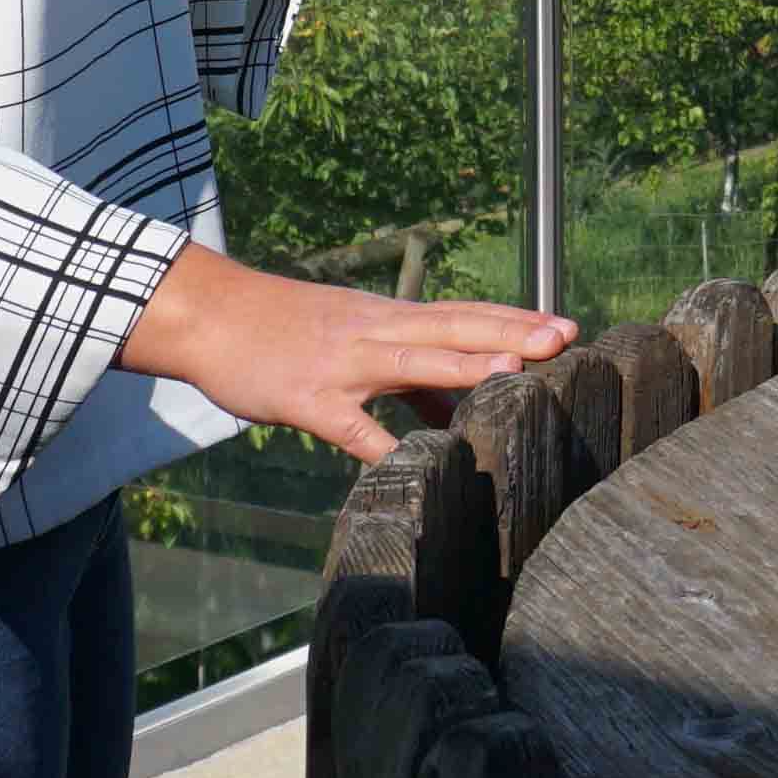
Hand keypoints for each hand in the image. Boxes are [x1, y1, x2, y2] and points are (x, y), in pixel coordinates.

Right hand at [122, 243, 569, 460]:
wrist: (210, 313)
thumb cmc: (286, 330)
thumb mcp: (354, 339)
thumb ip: (408, 375)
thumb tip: (460, 407)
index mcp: (390, 319)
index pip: (464, 314)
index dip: (515, 319)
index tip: (568, 327)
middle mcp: (375, 333)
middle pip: (452, 327)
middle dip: (510, 333)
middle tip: (565, 338)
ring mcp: (342, 365)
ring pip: (411, 363)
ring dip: (463, 367)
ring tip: (514, 370)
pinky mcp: (307, 399)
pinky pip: (349, 426)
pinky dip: (378, 444)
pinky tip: (410, 464)